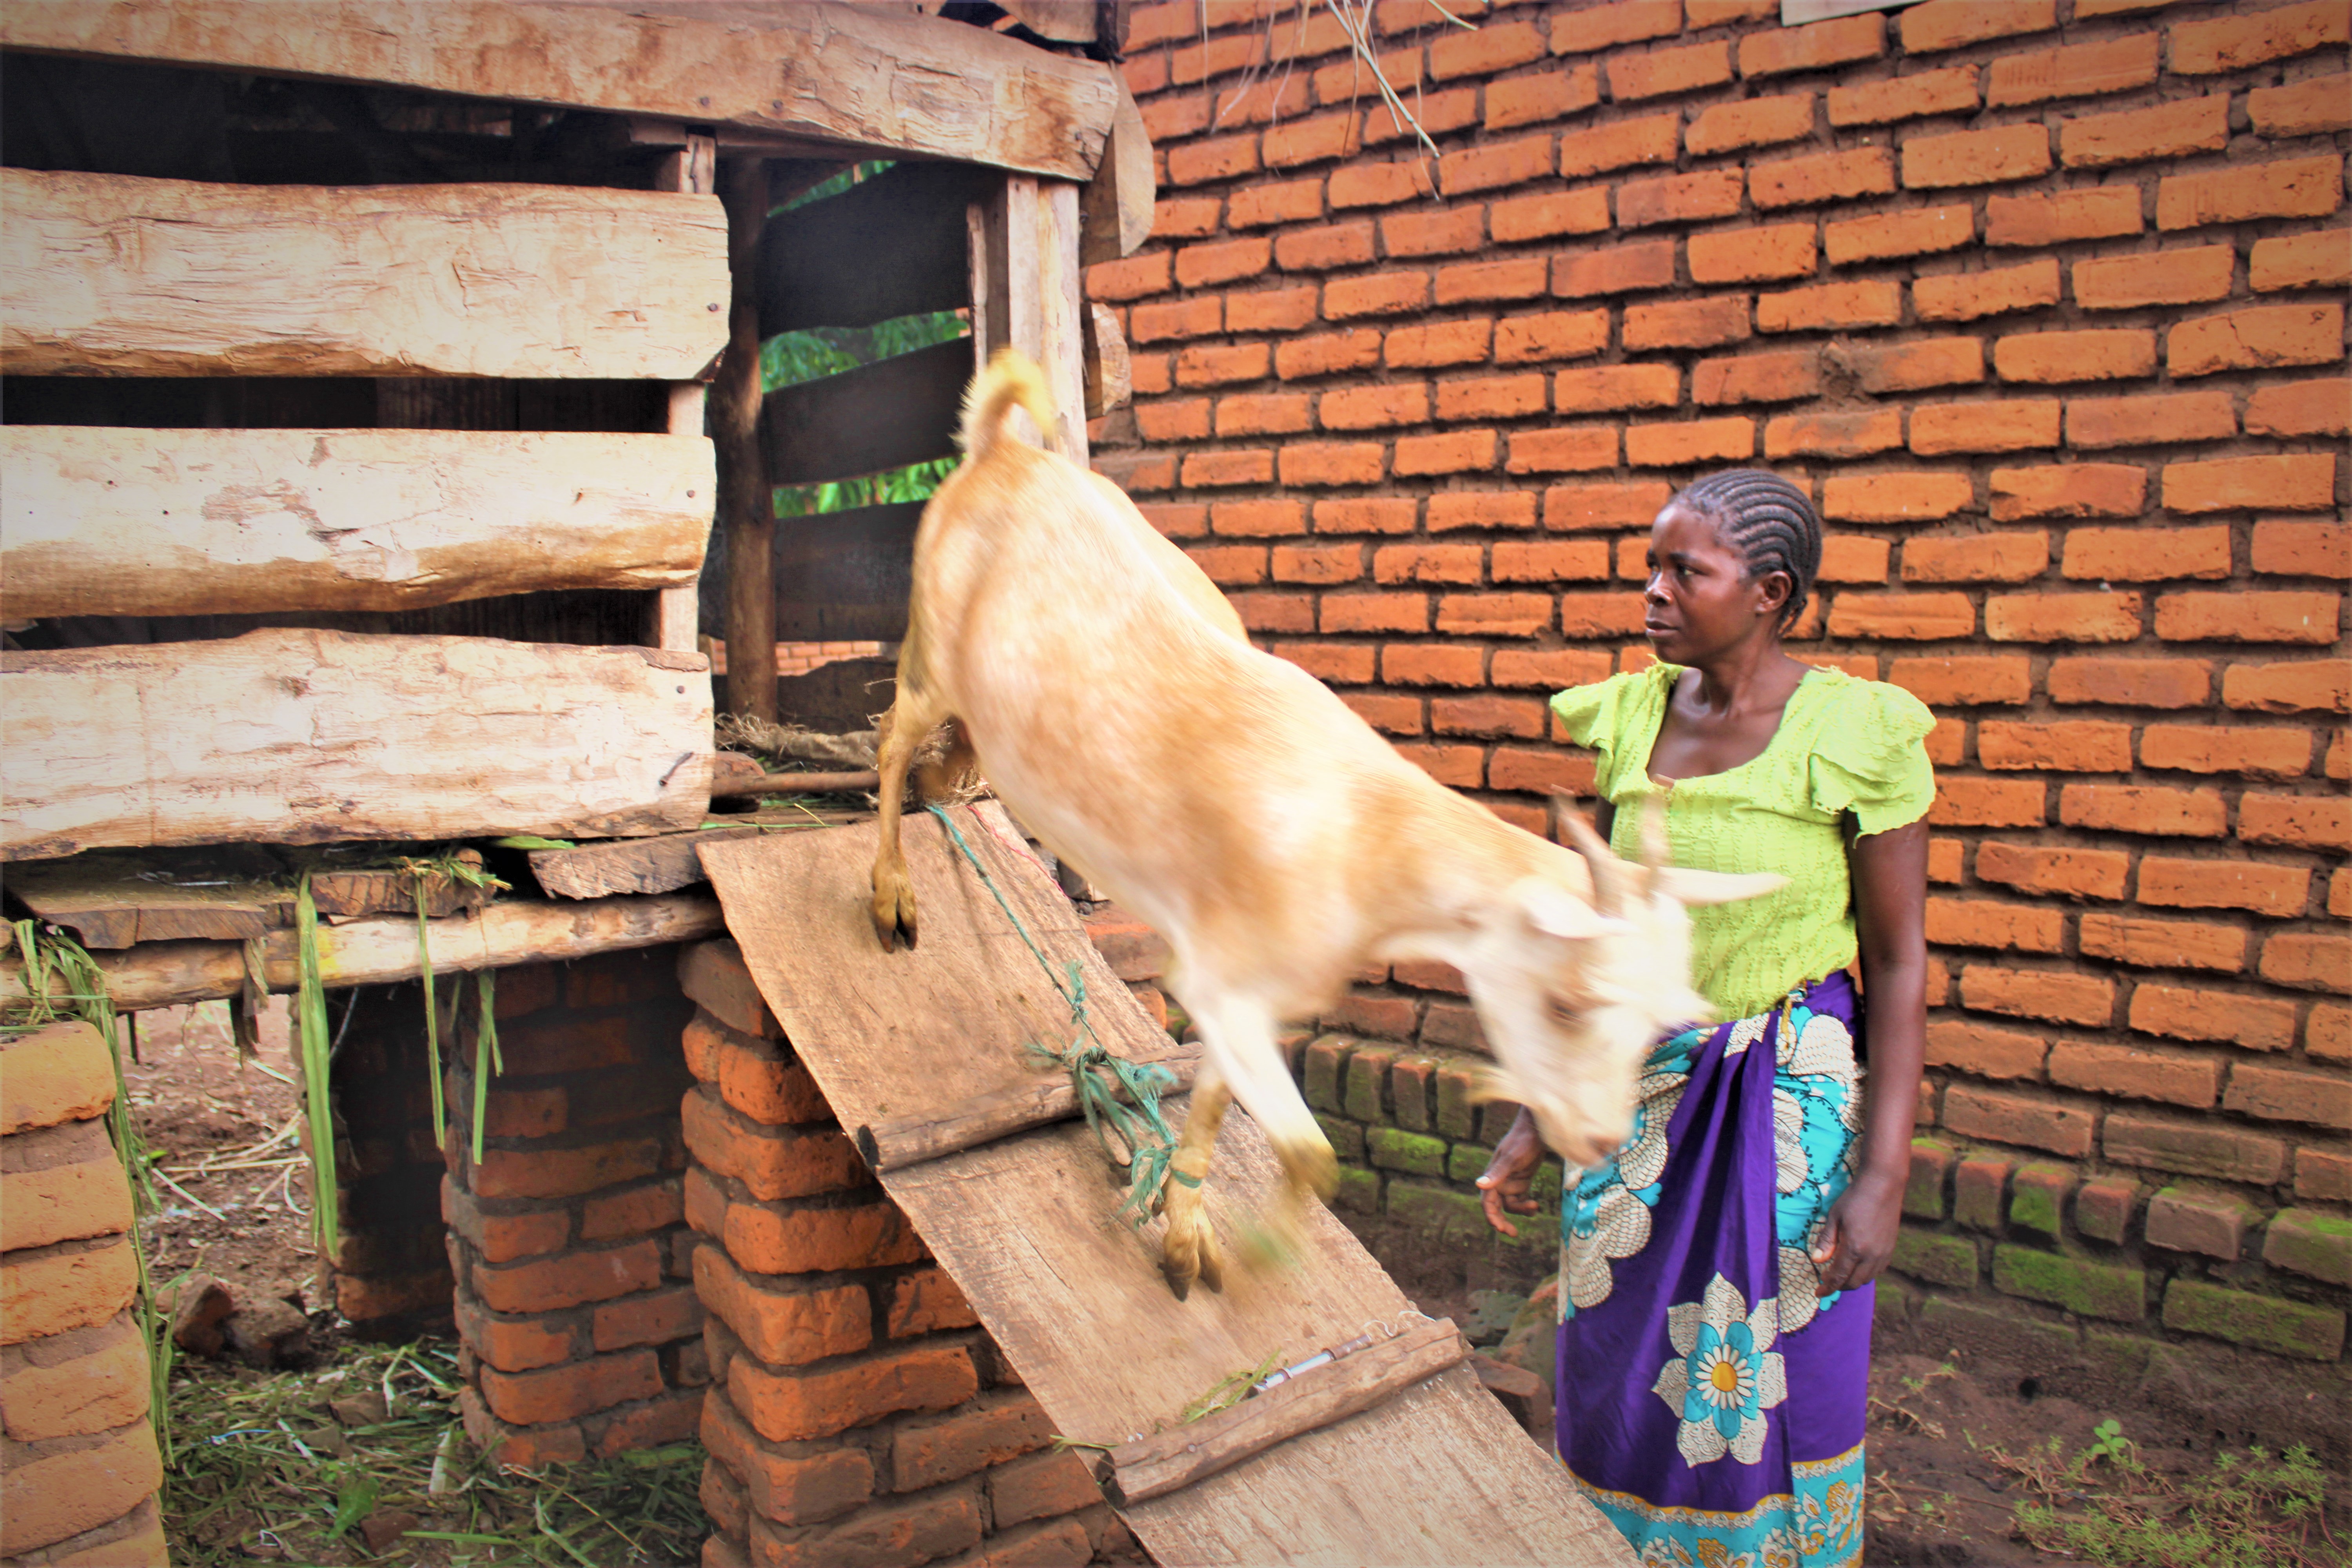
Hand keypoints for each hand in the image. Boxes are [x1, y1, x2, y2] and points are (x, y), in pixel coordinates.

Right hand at [1475, 1107, 1543, 1237]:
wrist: (1538, 1130)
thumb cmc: (1523, 1141)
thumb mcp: (1511, 1158)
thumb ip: (1497, 1173)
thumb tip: (1479, 1184)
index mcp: (1492, 1176)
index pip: (1487, 1201)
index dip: (1491, 1215)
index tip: (1499, 1227)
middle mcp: (1499, 1181)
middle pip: (1496, 1207)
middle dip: (1502, 1221)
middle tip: (1512, 1233)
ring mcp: (1510, 1182)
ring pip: (1510, 1205)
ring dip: (1520, 1211)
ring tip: (1534, 1207)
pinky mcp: (1522, 1182)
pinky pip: (1520, 1200)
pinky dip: (1526, 1206)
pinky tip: (1535, 1206)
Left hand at [1812, 1165, 1902, 1294]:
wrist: (1883, 1186)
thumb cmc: (1854, 1199)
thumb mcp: (1834, 1217)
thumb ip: (1826, 1241)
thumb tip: (1817, 1261)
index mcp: (1854, 1249)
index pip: (1838, 1277)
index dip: (1827, 1288)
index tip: (1818, 1293)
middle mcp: (1871, 1256)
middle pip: (1854, 1283)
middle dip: (1839, 1286)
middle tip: (1827, 1282)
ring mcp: (1884, 1254)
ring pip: (1867, 1279)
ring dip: (1853, 1281)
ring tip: (1841, 1274)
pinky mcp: (1891, 1249)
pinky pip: (1877, 1270)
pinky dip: (1865, 1273)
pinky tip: (1857, 1265)